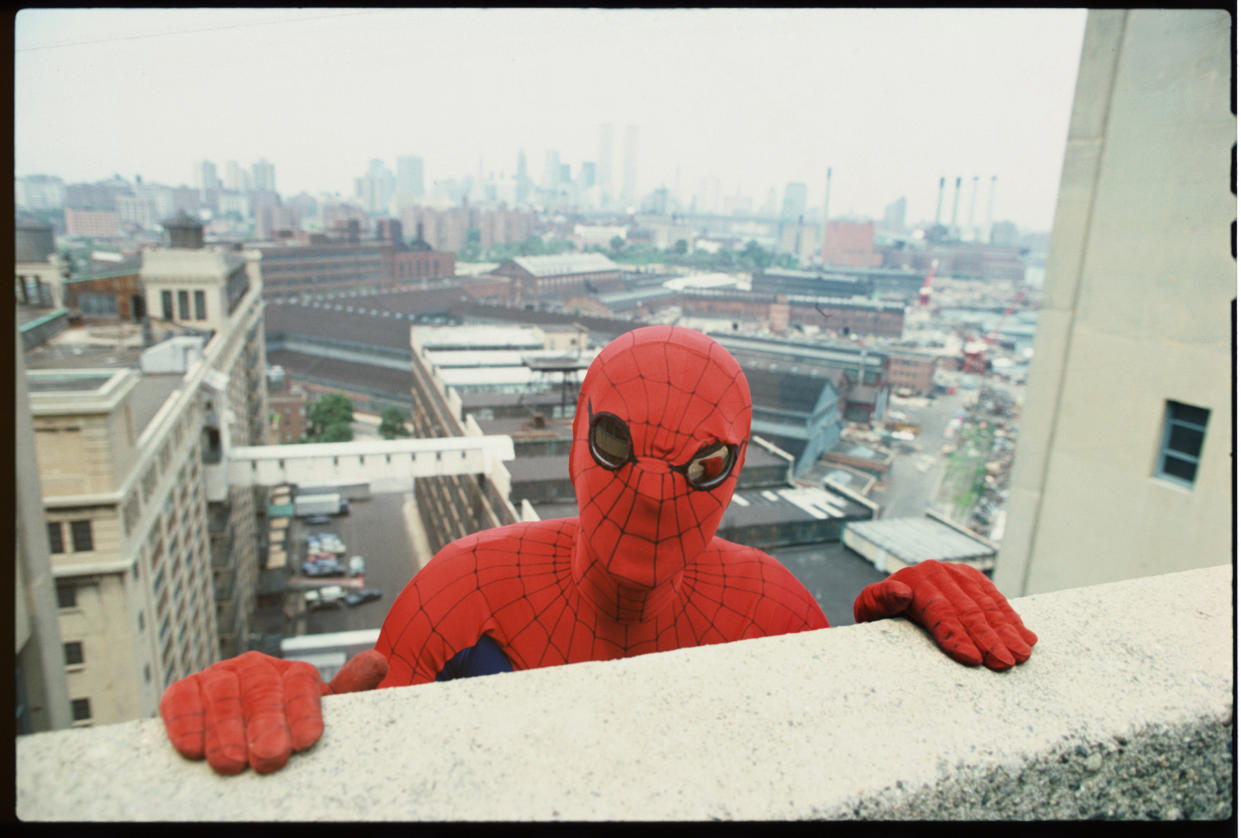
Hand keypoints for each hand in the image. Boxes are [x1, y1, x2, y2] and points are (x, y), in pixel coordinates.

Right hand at [159, 649, 387, 774]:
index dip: (303, 714)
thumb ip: (348, 690)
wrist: (245, 728)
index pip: (301, 687)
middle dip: (265, 726)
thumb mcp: (321, 713)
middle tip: (270, 758)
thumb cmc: (290, 726)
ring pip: (221, 696)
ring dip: (225, 730)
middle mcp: (255, 669)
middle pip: (260, 691)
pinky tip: (192, 748)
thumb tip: (378, 662)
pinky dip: (185, 722)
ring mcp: (219, 677)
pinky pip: (181, 701)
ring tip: (232, 763)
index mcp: (293, 674)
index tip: (307, 742)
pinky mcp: (185, 691)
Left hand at [853, 560, 1036, 670]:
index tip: (973, 659)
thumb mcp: (870, 607)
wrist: (891, 593)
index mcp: (913, 581)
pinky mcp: (975, 579)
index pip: (939, 611)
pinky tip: (1027, 639)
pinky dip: (1014, 621)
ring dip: (1007, 632)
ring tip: (1021, 655)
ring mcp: (959, 574)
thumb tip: (901, 593)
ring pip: (988, 606)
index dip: (957, 635)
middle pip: (968, 611)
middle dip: (989, 639)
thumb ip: (880, 600)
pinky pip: (997, 600)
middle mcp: (939, 573)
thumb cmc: (880, 611)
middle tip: (1005, 663)